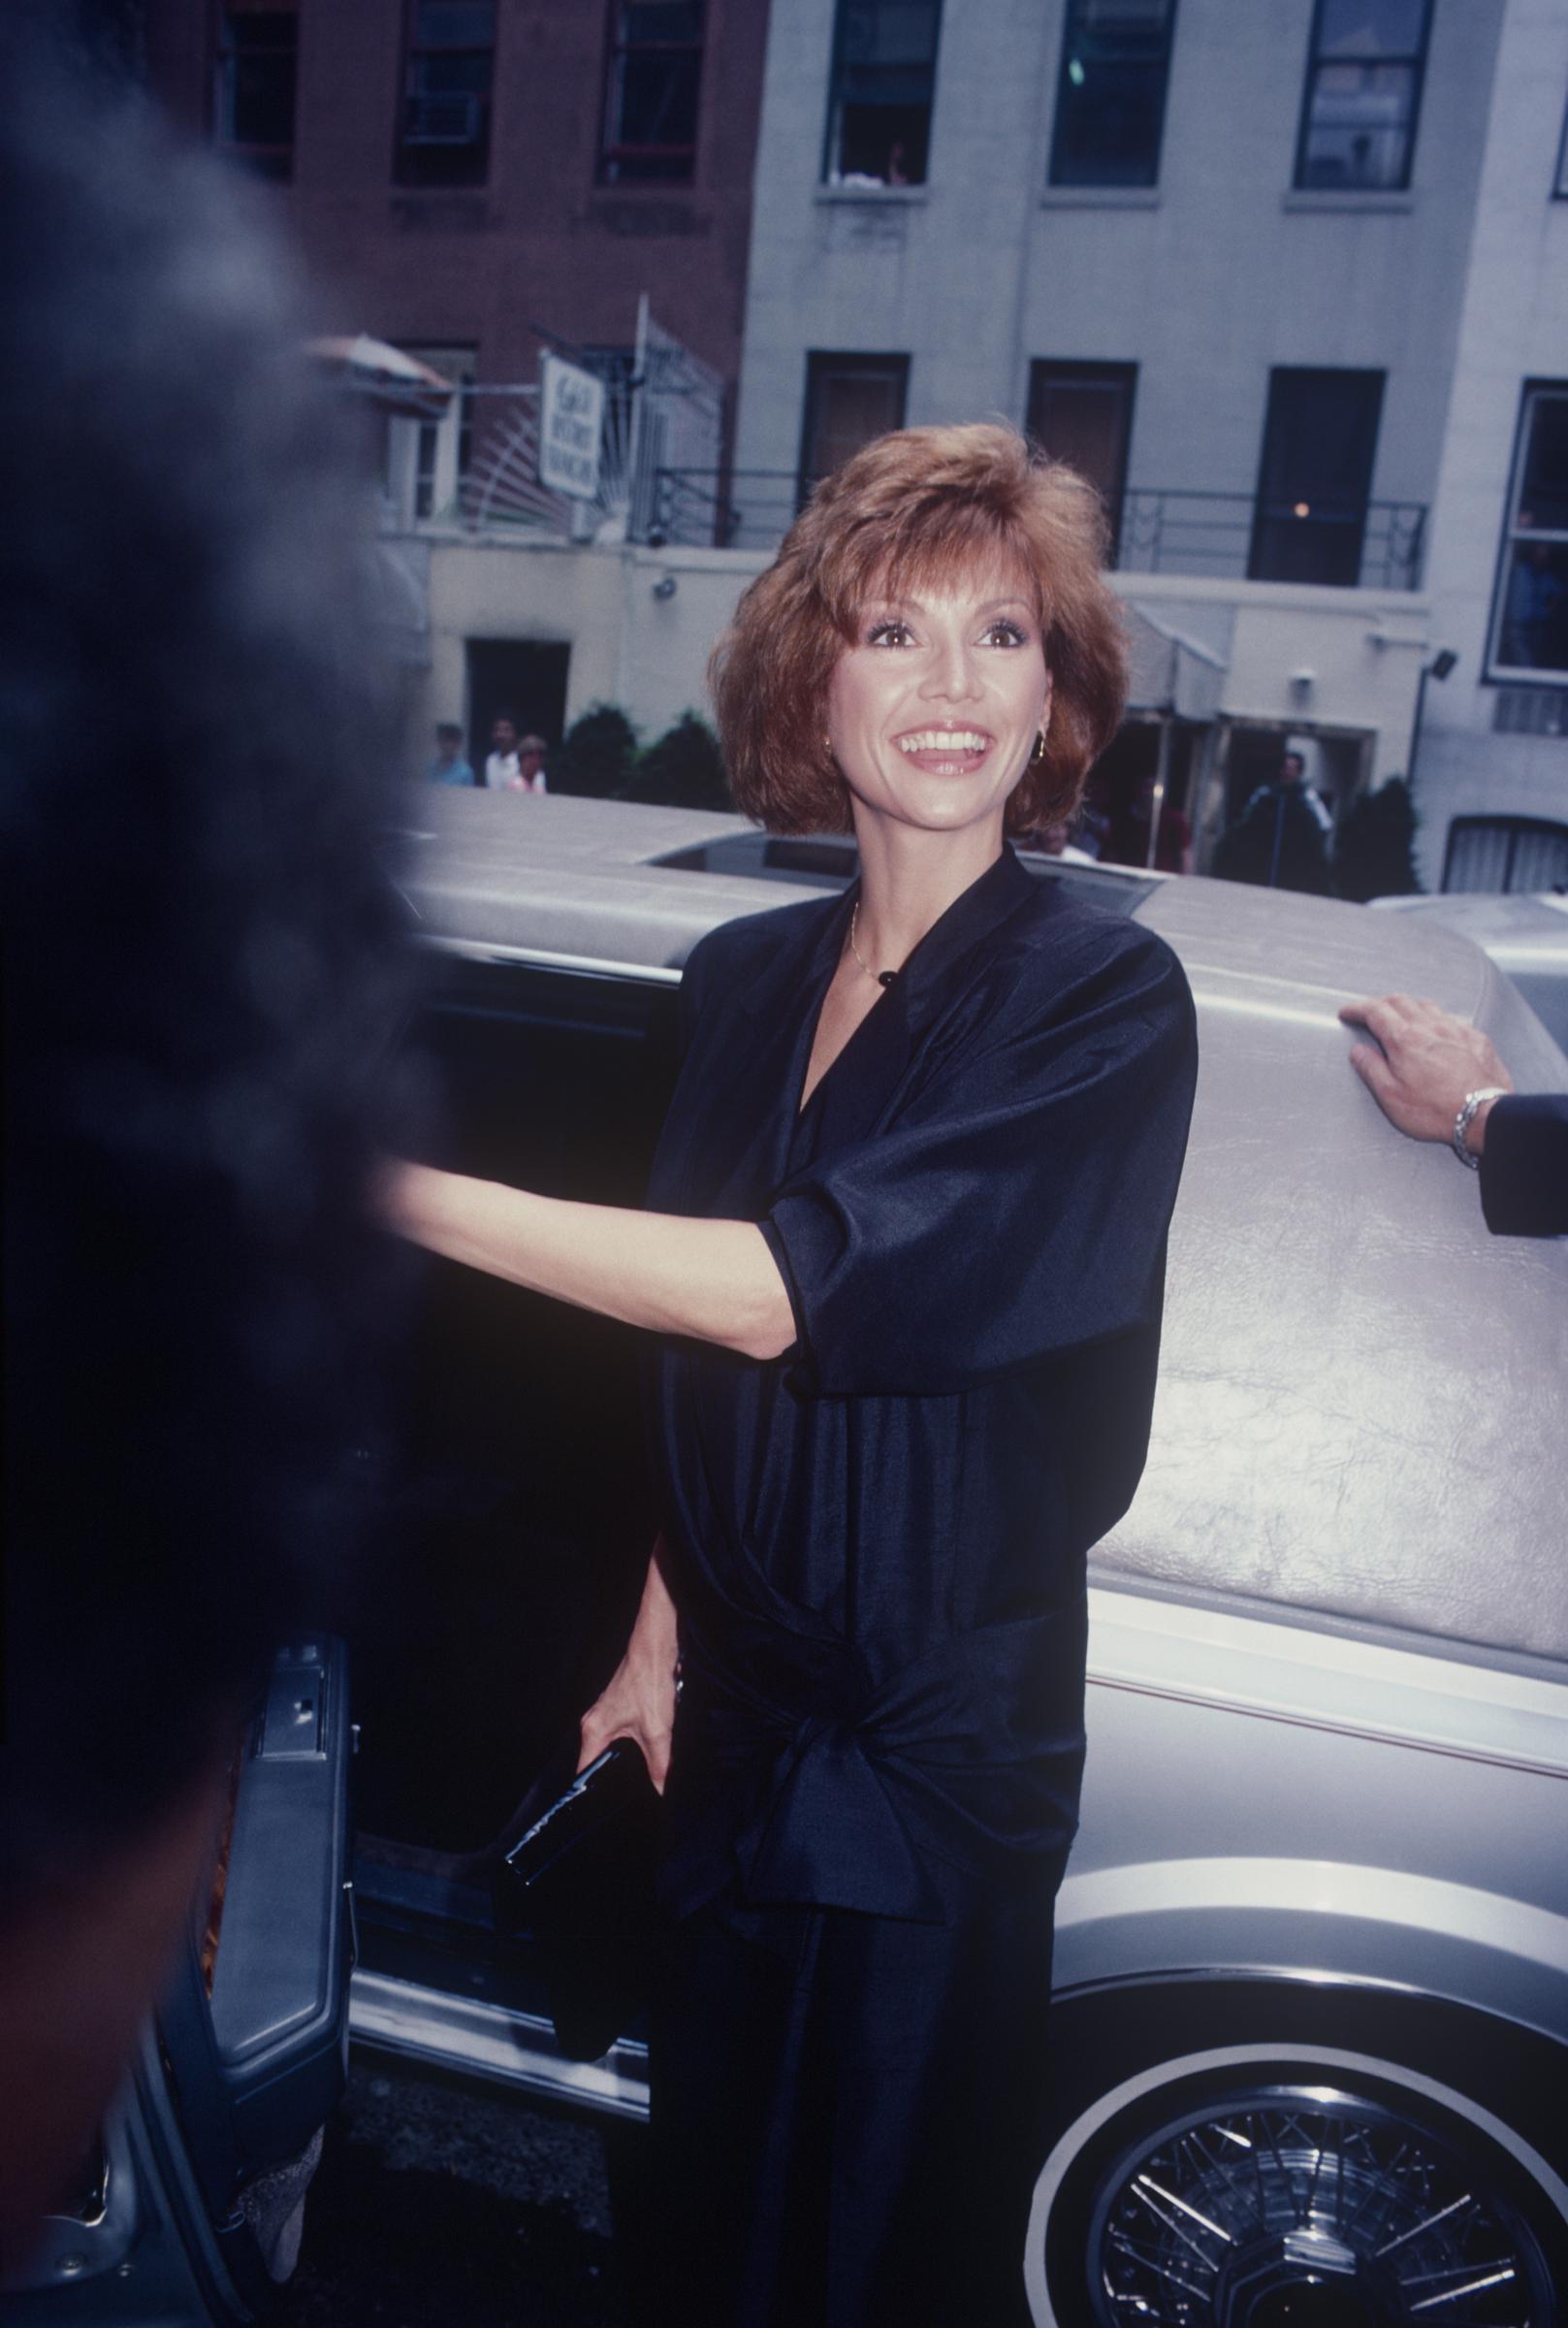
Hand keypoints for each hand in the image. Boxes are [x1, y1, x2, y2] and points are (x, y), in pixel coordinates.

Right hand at [577, 1642, 676, 1793]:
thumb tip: (661, 1791)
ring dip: (622, 1763)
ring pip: (609, 1749)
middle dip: (611, 1781)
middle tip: (627, 1801)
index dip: (593, 1793)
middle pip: (596, 1762)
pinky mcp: (618, 1708)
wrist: (655, 1647)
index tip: (604, 1810)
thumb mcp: (658, 1730)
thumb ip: (659, 1764)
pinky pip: (618, 1737)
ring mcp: (604, 1714)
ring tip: (637, 1783)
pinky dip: (629, 1749)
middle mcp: (593, 1723)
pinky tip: (645, 1757)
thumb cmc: (650, 1682)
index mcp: (593, 1730)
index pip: (584, 1772)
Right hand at [1339, 994, 1512, 1149]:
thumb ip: (1371, 1069)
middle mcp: (1430, 1027)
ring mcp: (1455, 1029)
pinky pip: (1451, 1018)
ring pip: (1427, 1005)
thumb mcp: (1391, 1096)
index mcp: (1404, 1039)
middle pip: (1400, 1001)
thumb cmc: (1437, 1111)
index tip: (1348, 1012)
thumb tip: (1358, 1052)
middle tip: (1370, 1012)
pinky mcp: (1475, 1038)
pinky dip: (1436, 1018)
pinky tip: (1436, 1029)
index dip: (1357, 1009)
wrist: (1483, 1115)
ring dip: (1408, 1006)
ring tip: (1401, 1016)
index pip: (1375, 1011)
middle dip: (1380, 1003)